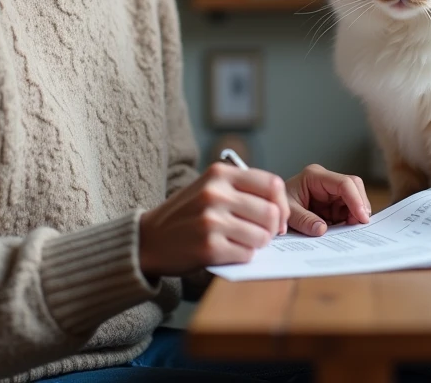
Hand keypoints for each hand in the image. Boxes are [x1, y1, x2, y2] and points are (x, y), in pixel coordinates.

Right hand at [138, 163, 288, 276]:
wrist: (148, 239)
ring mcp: (211, 221)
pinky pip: (247, 254)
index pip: (272, 184)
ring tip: (243, 242)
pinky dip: (244, 256)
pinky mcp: (208, 247)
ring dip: (258, 245)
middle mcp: (216, 193)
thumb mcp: (210, 187)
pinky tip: (230, 252)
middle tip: (263, 235)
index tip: (278, 217)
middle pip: (271, 213)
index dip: (282, 204)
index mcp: (219, 174)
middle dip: (273, 229)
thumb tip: (280, 208)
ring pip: (262, 236)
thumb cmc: (186, 214)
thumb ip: (242, 189)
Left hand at [284, 164, 371, 236]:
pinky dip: (348, 219)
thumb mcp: (287, 213)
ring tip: (350, 230)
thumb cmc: (277, 204)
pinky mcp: (332, 201)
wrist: (272, 205)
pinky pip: (347, 208)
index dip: (356, 200)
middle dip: (360, 205)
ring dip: (355, 214)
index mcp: (315, 176)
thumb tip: (322, 229)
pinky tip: (344, 229)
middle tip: (361, 225)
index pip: (343, 183)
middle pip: (354, 187)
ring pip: (354, 198)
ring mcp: (330, 190)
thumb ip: (304, 220)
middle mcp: (326, 180)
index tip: (362, 217)